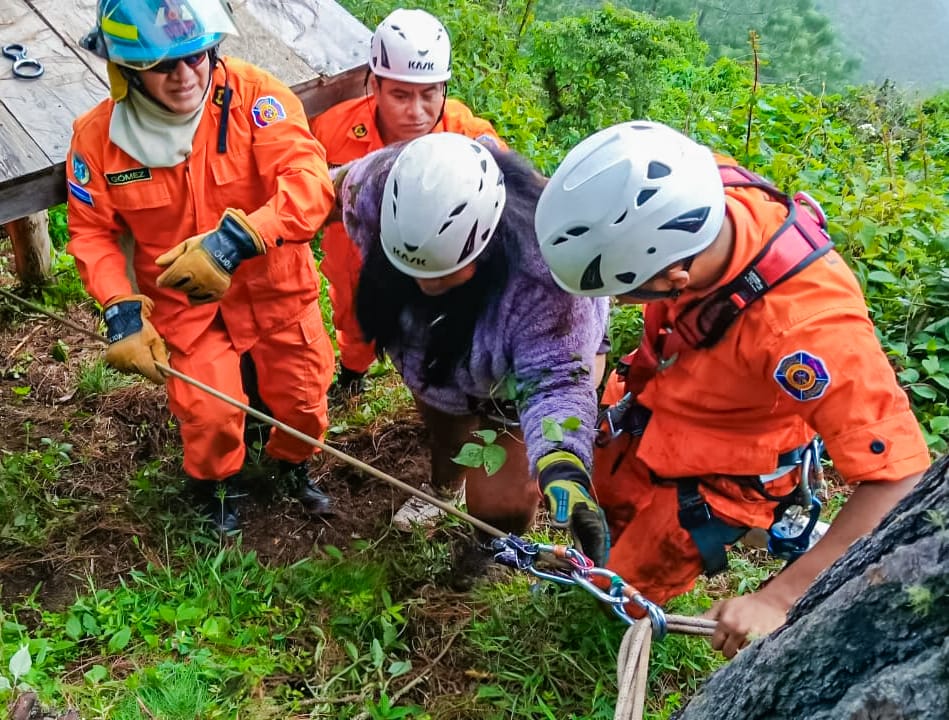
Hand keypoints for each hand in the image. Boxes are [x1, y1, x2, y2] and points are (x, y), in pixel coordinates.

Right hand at [102, 294, 168, 384]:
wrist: (123, 318)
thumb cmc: (142, 329)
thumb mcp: (156, 341)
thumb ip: (161, 358)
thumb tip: (167, 373)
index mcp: (140, 359)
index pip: (153, 377)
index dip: (160, 377)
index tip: (164, 374)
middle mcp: (127, 364)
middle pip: (143, 373)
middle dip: (148, 367)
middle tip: (148, 353)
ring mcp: (117, 362)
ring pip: (132, 370)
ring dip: (136, 364)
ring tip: (137, 349)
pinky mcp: (109, 360)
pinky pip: (122, 366)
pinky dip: (126, 361)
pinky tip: (128, 351)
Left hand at [156, 208, 265, 303]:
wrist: (229, 246)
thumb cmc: (205, 244)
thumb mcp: (186, 245)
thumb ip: (171, 255)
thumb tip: (157, 264)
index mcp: (187, 265)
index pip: (168, 280)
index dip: (163, 281)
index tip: (162, 281)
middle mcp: (197, 278)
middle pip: (178, 287)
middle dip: (176, 283)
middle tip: (179, 277)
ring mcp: (208, 285)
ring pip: (189, 293)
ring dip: (187, 288)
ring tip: (191, 280)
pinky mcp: (217, 291)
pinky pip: (201, 300)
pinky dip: (196, 297)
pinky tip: (196, 290)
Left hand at [537, 451, 609, 565]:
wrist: (561, 481)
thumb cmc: (563, 488)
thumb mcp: (561, 498)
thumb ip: (560, 511)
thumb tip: (559, 524)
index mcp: (594, 518)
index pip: (599, 541)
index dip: (597, 556)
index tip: (593, 570)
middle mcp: (595, 525)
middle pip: (597, 549)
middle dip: (592, 562)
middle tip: (584, 576)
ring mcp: (588, 529)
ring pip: (591, 549)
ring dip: (585, 561)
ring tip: (579, 574)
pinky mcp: (581, 531)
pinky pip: (582, 547)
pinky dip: (579, 556)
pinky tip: (573, 564)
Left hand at [705, 590, 789, 657]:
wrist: (771, 603)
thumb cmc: (744, 603)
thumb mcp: (724, 605)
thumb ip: (709, 616)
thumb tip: (694, 622)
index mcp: (726, 621)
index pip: (715, 645)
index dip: (718, 642)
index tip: (722, 638)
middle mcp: (737, 630)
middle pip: (726, 653)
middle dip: (728, 648)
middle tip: (734, 640)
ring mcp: (751, 637)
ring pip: (739, 656)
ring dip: (740, 651)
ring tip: (744, 640)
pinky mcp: (763, 642)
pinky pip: (752, 655)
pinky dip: (751, 652)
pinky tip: (753, 643)